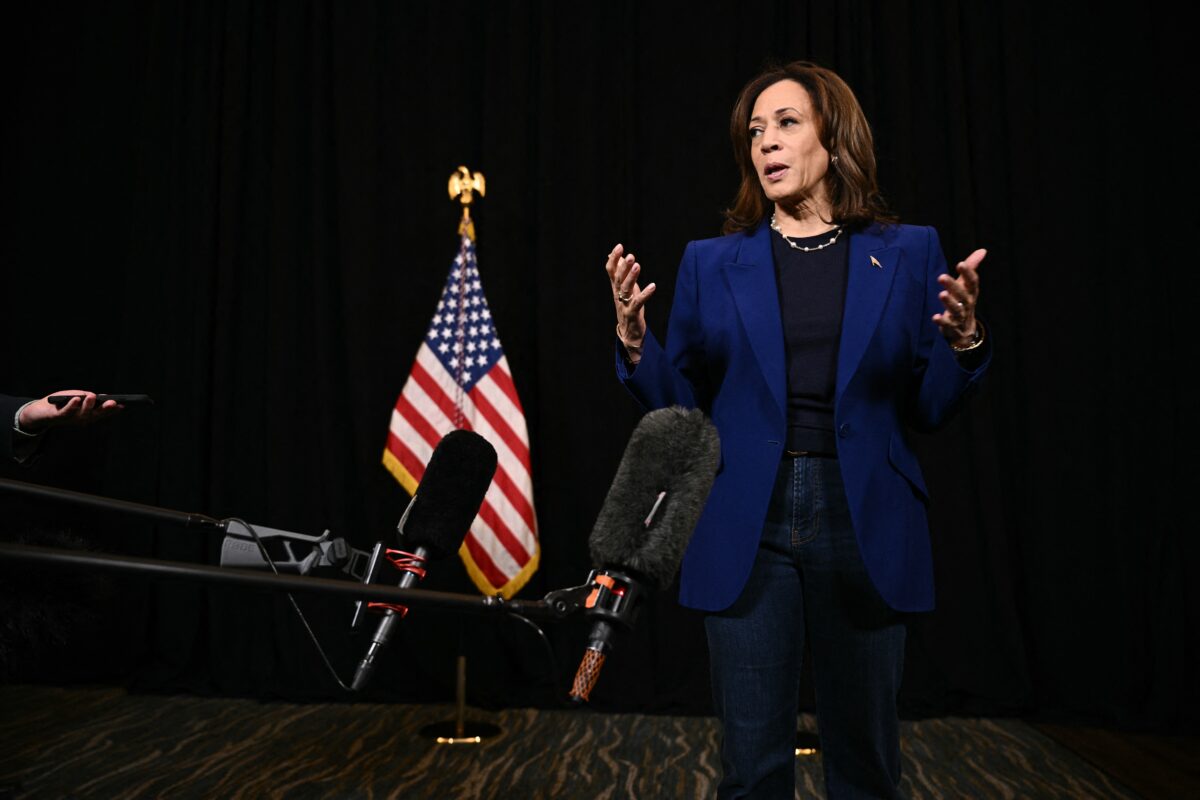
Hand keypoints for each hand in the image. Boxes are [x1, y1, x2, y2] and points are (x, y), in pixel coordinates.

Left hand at [17, 391, 122, 433]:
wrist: (40, 411)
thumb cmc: (61, 402)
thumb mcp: (76, 397)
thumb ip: (86, 397)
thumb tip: (96, 396)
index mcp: (88, 415)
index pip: (103, 413)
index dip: (112, 410)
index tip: (122, 405)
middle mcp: (81, 419)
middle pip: (95, 414)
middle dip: (104, 409)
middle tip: (113, 403)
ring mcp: (70, 419)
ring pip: (82, 413)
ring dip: (88, 405)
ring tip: (93, 397)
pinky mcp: (58, 416)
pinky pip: (66, 411)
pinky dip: (72, 405)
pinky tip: (76, 399)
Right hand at [605, 243, 656, 357]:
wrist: (629, 332)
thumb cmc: (628, 306)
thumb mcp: (624, 288)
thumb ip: (621, 272)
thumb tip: (616, 256)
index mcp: (615, 287)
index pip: (610, 270)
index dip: (613, 258)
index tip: (619, 246)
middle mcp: (617, 294)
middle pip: (617, 278)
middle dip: (623, 266)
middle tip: (630, 255)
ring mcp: (624, 304)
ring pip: (625, 289)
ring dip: (631, 277)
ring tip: (637, 265)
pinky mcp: (632, 313)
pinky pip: (638, 303)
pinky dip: (645, 294)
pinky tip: (653, 286)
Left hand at [932, 248, 984, 346]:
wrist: (964, 329)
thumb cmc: (963, 300)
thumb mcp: (966, 285)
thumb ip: (971, 268)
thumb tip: (982, 250)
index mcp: (971, 292)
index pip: (972, 282)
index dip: (968, 273)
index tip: (960, 264)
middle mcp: (967, 303)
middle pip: (962, 294)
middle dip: (953, 286)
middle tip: (941, 276)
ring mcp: (960, 316)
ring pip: (956, 309)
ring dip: (949, 302)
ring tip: (941, 294)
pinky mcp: (952, 326)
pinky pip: (948, 324)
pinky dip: (942, 321)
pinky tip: (935, 317)